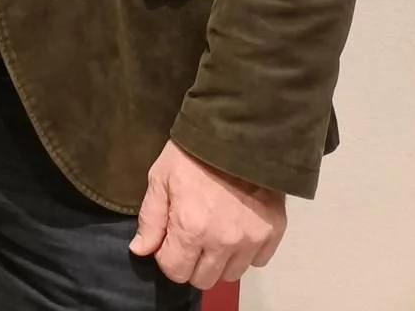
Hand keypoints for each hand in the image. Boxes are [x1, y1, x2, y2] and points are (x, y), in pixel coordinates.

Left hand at [130, 141, 286, 288]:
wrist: (237, 134)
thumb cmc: (191, 155)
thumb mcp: (159, 179)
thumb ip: (150, 219)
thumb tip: (140, 250)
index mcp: (191, 228)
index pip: (175, 271)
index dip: (167, 257)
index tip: (169, 239)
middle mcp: (223, 242)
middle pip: (204, 279)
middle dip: (191, 263)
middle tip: (190, 237)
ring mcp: (251, 240)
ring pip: (231, 274)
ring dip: (219, 260)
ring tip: (214, 232)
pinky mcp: (274, 234)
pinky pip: (257, 261)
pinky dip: (245, 252)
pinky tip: (236, 229)